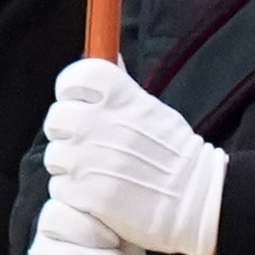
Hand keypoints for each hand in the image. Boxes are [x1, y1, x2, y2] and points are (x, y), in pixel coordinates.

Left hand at [45, 57, 228, 254]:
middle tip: (88, 146)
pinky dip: (76, 195)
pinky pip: (61, 189)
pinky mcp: (88, 196)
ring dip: (70, 166)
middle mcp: (101, 125)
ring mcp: (91, 161)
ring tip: (98, 175)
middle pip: (57, 118)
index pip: (74, 78)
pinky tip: (99, 197)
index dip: (70, 90)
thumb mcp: (153, 110)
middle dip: (67, 133)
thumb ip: (122, 89)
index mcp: (121, 98)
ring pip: (55, 156)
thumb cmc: (177, 156)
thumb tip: (109, 53)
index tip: (79, 102)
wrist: (198, 201)